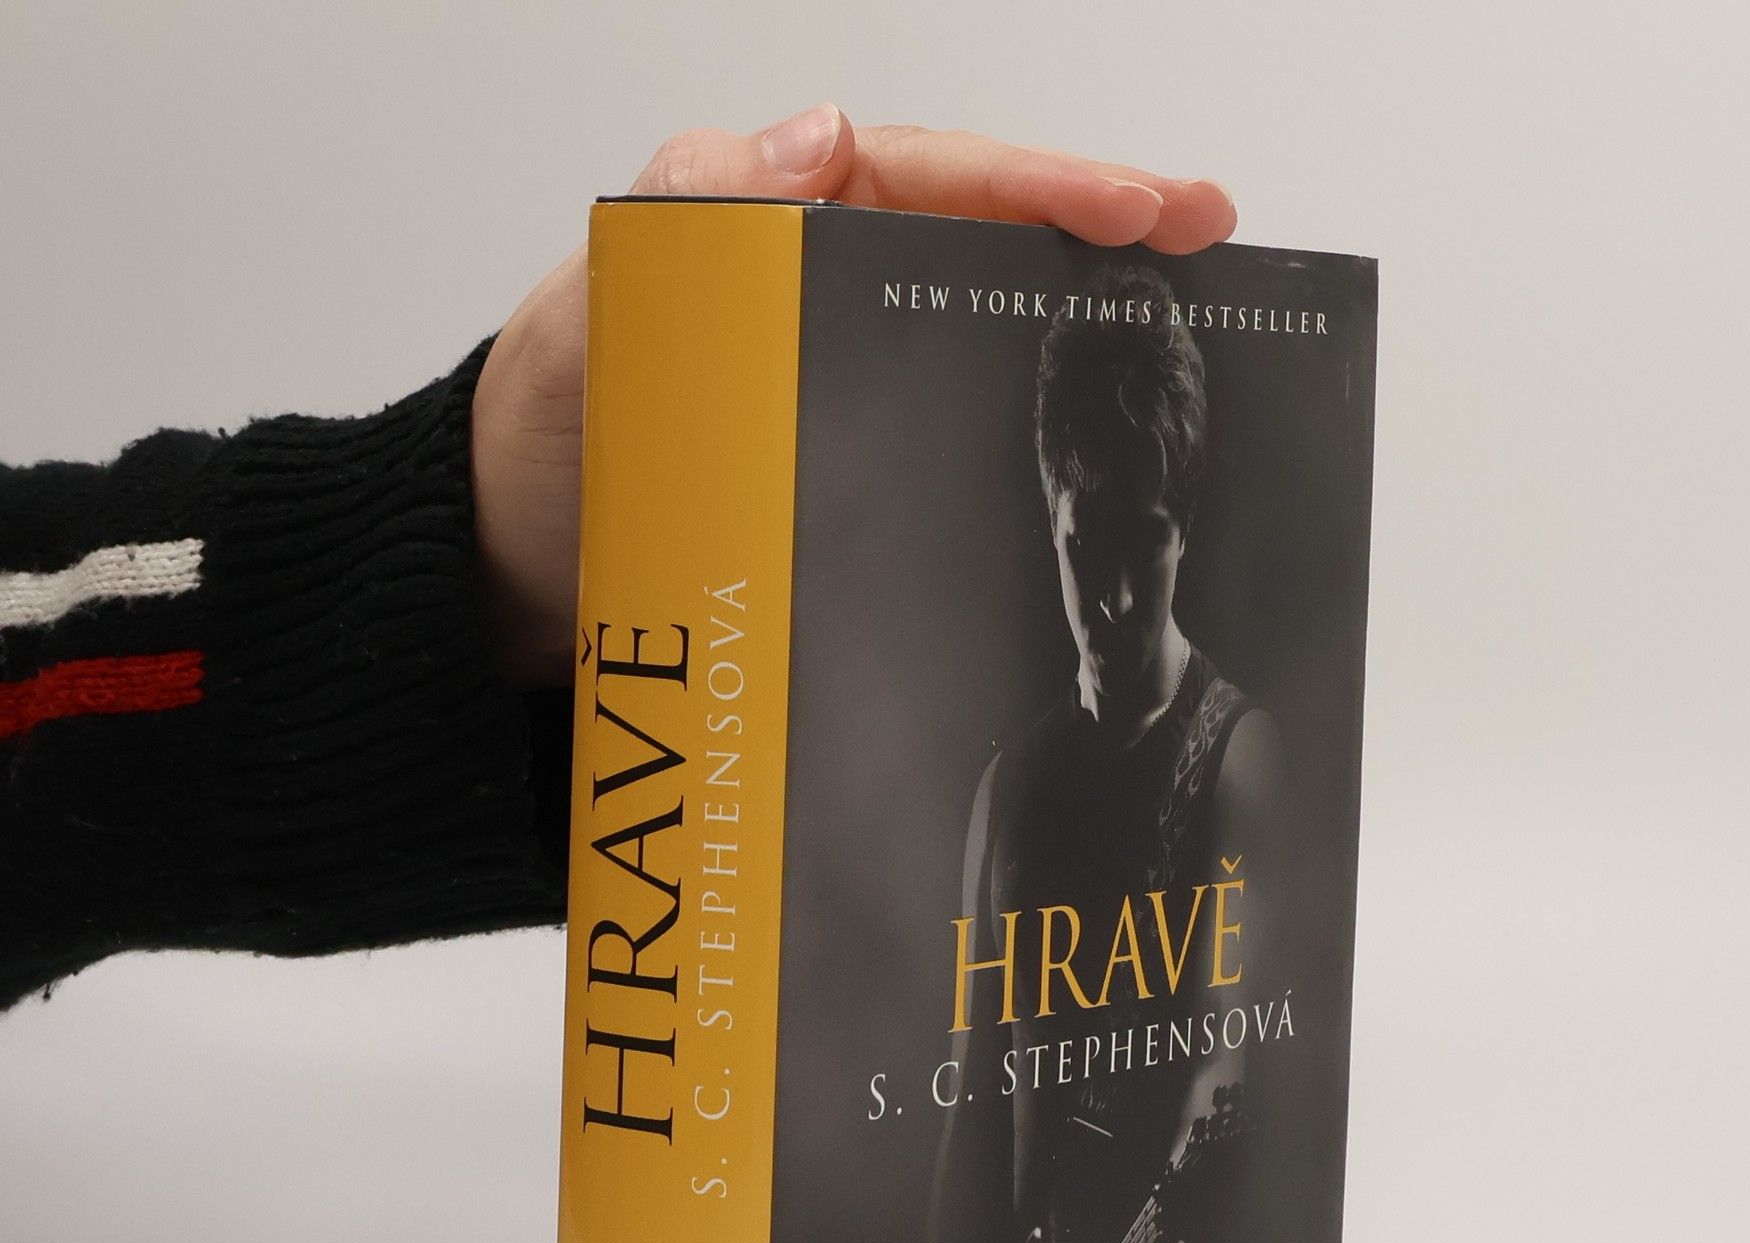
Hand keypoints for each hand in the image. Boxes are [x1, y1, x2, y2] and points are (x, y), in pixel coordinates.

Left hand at [470, 106, 1237, 688]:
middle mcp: (827, 281)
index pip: (934, 179)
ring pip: (986, 318)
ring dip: (1082, 313)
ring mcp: (847, 368)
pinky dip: (1030, 407)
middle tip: (1208, 236)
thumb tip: (814, 140)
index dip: (1045, 186)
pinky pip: (954, 409)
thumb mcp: (585, 317)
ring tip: (1186, 320)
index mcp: (778, 223)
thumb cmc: (542, 440)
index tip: (1140, 206)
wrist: (515, 569)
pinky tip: (1096, 428)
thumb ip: (680, 225)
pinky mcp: (852, 452)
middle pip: (987, 235)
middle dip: (1102, 226)